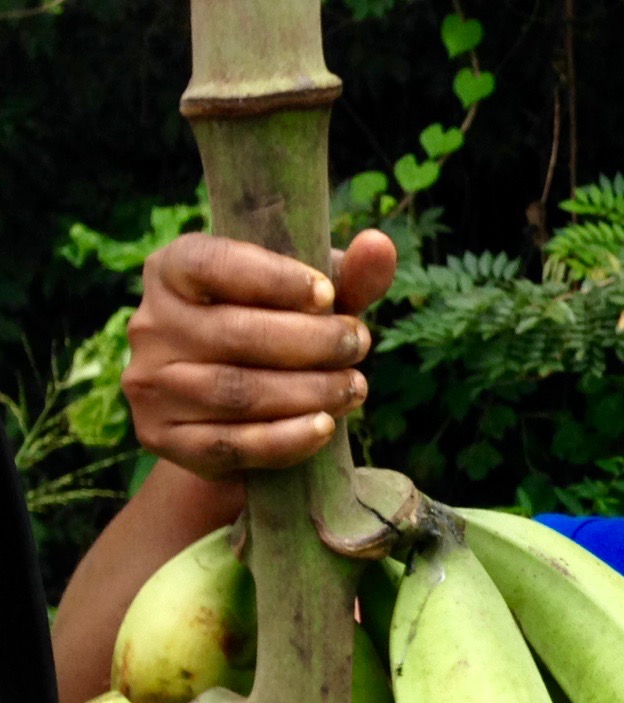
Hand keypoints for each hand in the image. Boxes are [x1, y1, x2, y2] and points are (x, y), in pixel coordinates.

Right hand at [123, 229, 397, 479]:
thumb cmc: (282, 333)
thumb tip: (379, 244)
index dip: (274, 278)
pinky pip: (230, 443)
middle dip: (313, 341)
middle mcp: (149, 324)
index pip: (211, 264)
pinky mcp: (161, 437)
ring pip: (236, 391)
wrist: (240, 414)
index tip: (328, 295)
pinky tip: (325, 427)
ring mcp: (150, 384)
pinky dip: (286, 439)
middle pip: (236, 333)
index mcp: (172, 270)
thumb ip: (347, 275)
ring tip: (355, 387)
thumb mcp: (313, 301)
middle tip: (359, 344)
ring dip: (309, 391)